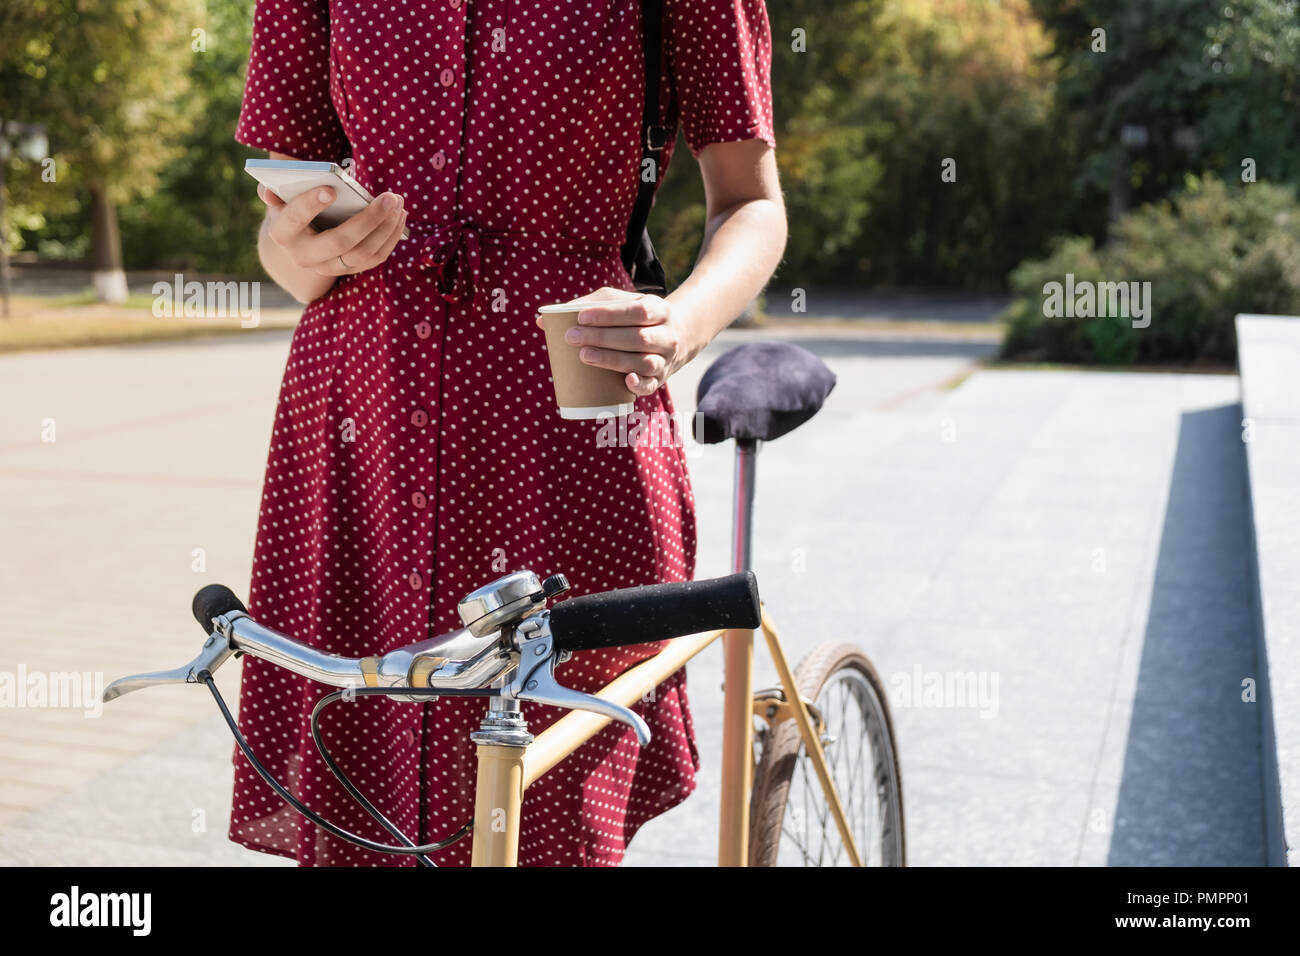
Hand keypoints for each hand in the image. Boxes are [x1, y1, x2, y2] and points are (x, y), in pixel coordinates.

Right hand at [258, 183, 407, 275]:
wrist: (301, 241)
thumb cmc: (294, 208)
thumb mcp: (282, 199)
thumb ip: (276, 193)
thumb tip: (268, 191)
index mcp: (283, 233)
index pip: (296, 218)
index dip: (311, 204)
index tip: (330, 189)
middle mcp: (304, 256)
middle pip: (339, 241)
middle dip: (368, 219)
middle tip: (390, 196)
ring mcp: (329, 267)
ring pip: (363, 253)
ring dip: (386, 228)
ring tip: (398, 202)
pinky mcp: (350, 270)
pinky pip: (376, 258)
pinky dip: (391, 237)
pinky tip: (400, 215)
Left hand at [534, 287, 695, 396]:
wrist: (674, 337)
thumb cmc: (633, 318)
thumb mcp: (618, 304)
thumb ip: (584, 307)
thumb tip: (542, 320)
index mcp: (658, 309)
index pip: (636, 310)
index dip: (609, 315)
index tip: (580, 317)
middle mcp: (667, 335)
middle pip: (637, 337)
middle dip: (603, 338)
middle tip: (572, 337)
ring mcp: (665, 359)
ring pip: (643, 362)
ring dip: (612, 360)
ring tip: (584, 356)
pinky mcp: (659, 379)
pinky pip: (651, 385)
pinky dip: (639, 385)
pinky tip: (626, 381)